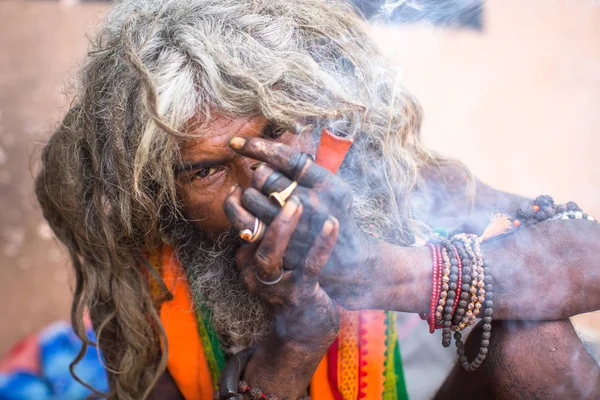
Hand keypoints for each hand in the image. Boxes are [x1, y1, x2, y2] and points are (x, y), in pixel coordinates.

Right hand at [223, 176, 339, 346]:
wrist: (307, 325)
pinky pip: (309, 268)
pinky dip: (321, 245)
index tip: (252, 172)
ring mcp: (275, 285)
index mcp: (248, 256)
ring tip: (297, 203)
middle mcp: (254, 270)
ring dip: (282, 227)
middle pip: (249, 234)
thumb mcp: (276, 253)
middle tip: (270, 178)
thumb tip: (274, 179)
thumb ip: (270, 225)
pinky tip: (333, 224)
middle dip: (260, 204)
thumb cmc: (294, 278)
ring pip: (269, 254)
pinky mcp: (300, 295)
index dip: (239, 199)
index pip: (236, 223)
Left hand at [228, 136, 379, 309]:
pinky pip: (245, 221)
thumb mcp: (335, 188)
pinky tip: (238, 202)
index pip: (285, 157)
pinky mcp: (279, 245)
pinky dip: (237, 210)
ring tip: (259, 198)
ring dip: (249, 194)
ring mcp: (294, 225)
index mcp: (326, 183)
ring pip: (251, 196)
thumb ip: (309, 169)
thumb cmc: (336, 216)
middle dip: (259, 176)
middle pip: (264, 176)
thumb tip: (271, 151)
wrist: (346, 259)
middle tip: (265, 182)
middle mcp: (311, 202)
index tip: (237, 142)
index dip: (258, 146)